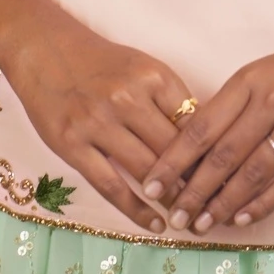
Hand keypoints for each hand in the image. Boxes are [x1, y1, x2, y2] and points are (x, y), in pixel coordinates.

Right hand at [0, 0, 196, 235]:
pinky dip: (136, 210)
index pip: (194, 124)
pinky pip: (111, 185)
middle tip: (215, 208)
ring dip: (171, 199)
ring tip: (188, 219)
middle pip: (173, 150)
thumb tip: (205, 142)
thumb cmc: (102, 63)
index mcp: (154, 77)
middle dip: (197, 182)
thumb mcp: (144, 68)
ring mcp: (98, 122)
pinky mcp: (72, 144)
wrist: (46, 49)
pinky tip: (155, 224)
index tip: (227, 179)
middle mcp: (127, 98)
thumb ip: (171, 101)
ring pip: (146, 171)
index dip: (212, 154)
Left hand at [137, 7, 273, 235]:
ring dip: (223, 203)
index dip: (173, 160)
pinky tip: (245, 218)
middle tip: (174, 217)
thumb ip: (240, 102)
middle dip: (192, 191)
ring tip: (204, 223)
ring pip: (252, 172)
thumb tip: (200, 144)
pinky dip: (263, 203)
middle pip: (221, 155)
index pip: (201, 125)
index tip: (152, 185)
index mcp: (252, 79)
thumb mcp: (273, 70)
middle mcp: (272, 100)